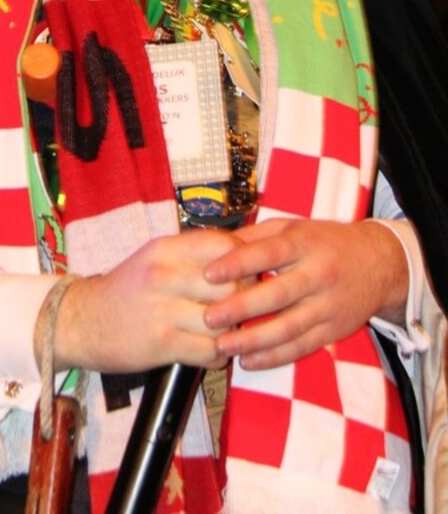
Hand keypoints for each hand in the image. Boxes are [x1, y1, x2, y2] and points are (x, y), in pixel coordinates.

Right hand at [46, 229, 242, 374]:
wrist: (80, 321)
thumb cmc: (125, 290)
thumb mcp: (153, 259)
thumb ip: (191, 256)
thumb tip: (240, 258)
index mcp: (164, 248)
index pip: (223, 245)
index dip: (244, 261)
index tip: (246, 275)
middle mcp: (164, 274)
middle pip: (230, 285)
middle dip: (244, 301)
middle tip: (242, 311)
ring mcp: (163, 309)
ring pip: (224, 321)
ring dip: (231, 333)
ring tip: (226, 334)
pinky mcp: (162, 343)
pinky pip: (209, 351)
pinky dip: (217, 356)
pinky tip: (209, 352)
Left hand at [202, 217, 407, 369]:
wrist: (379, 263)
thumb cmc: (326, 242)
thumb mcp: (293, 228)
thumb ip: (255, 236)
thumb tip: (215, 243)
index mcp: (304, 244)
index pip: (268, 253)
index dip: (237, 264)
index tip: (208, 274)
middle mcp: (318, 275)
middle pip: (277, 294)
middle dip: (240, 308)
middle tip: (209, 317)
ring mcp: (328, 306)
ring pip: (288, 327)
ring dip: (253, 340)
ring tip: (223, 345)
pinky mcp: (333, 330)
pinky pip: (301, 347)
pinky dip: (274, 357)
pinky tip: (249, 360)